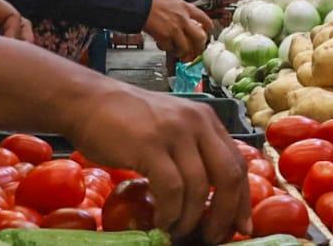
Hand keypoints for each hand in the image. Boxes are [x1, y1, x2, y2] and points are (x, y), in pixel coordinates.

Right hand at [68, 82, 250, 242]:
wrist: (88, 101)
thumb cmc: (127, 120)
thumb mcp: (171, 127)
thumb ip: (192, 151)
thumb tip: (210, 197)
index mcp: (206, 120)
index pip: (238, 163)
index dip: (243, 200)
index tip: (241, 226)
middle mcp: (197, 123)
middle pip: (228, 176)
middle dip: (225, 214)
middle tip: (213, 236)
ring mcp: (174, 132)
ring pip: (199, 187)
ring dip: (190, 218)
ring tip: (178, 231)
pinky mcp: (150, 145)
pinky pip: (170, 189)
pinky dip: (169, 212)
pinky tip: (161, 220)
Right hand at [142, 0, 212, 62]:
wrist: (139, 3)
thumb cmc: (152, 0)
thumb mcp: (172, 0)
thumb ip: (181, 10)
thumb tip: (186, 20)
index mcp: (186, 8)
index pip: (204, 19)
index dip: (208, 28)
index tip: (208, 33)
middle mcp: (183, 19)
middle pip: (200, 38)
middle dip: (199, 47)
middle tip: (196, 52)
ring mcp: (174, 29)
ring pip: (186, 48)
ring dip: (183, 53)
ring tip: (179, 53)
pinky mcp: (164, 37)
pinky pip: (170, 49)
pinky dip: (168, 50)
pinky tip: (164, 46)